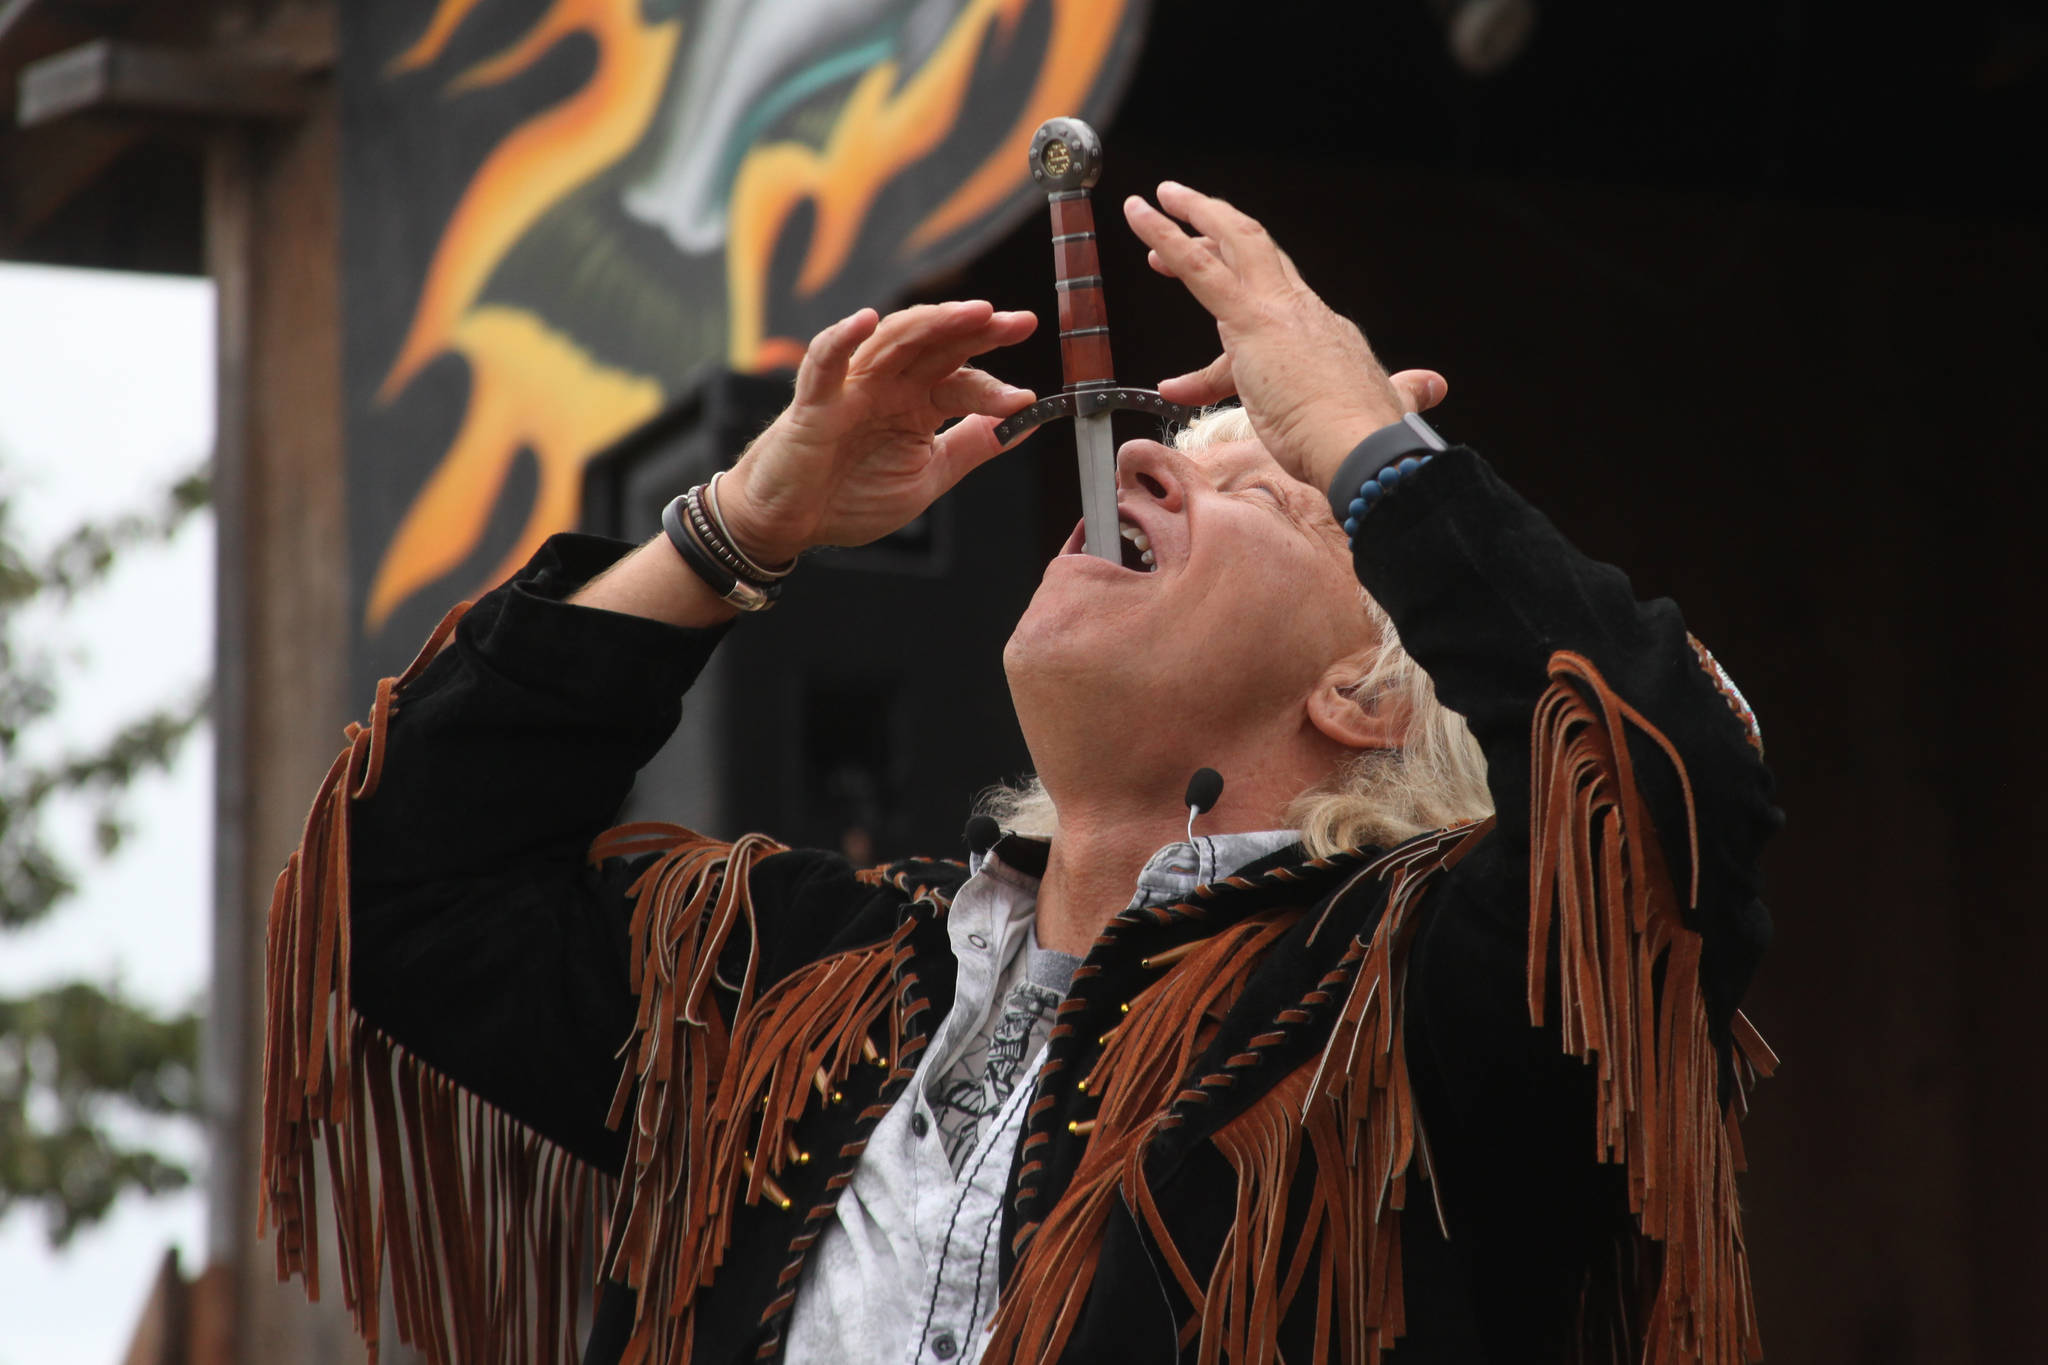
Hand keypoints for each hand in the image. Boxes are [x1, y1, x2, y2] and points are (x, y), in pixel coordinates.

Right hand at [715, 301, 1037, 562]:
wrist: (792, 524)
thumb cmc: (851, 497)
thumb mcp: (930, 475)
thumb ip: (974, 446)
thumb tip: (1026, 422)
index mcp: (918, 402)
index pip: (964, 379)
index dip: (996, 386)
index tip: (1027, 400)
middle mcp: (889, 385)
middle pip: (938, 344)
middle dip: (979, 330)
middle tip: (1020, 322)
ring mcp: (852, 387)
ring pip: (893, 340)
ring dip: (932, 323)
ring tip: (971, 314)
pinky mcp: (814, 402)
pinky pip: (824, 362)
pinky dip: (842, 339)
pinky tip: (866, 320)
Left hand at [1122, 182, 1444, 488]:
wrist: (1363, 448)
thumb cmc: (1366, 443)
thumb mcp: (1384, 408)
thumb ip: (1403, 392)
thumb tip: (1432, 387)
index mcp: (1329, 333)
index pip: (1278, 308)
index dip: (1241, 306)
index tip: (1210, 336)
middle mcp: (1305, 311)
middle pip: (1259, 254)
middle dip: (1218, 235)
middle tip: (1178, 224)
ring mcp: (1277, 311)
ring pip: (1231, 244)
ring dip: (1190, 219)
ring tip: (1153, 202)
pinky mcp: (1250, 321)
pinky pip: (1200, 267)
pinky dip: (1167, 237)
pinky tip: (1142, 217)